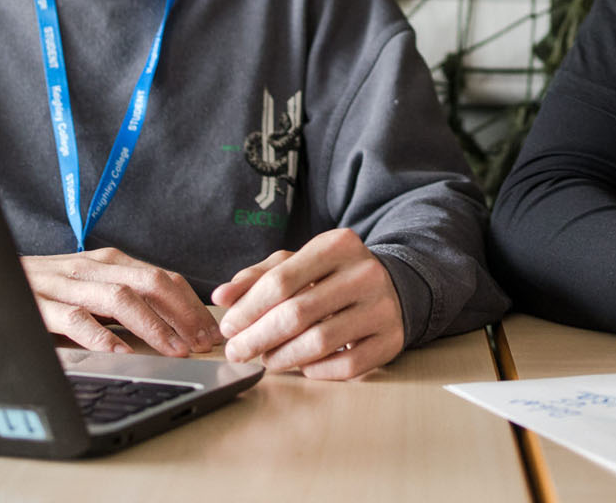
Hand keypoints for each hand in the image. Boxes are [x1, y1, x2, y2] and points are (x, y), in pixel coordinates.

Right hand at [22, 247, 220, 356]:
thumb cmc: (44, 290)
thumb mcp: (89, 288)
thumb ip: (121, 300)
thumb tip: (169, 326)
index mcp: (109, 262)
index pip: (163, 277)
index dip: (191, 304)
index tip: (209, 330)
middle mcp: (91, 268)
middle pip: (151, 283)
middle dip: (183, 313)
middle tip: (202, 342)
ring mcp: (65, 284)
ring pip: (120, 298)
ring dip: (153, 325)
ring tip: (173, 350)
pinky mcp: (38, 305)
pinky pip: (74, 319)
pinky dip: (99, 336)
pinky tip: (117, 353)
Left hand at [214, 228, 405, 379]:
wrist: (393, 286)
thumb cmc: (335, 275)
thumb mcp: (300, 263)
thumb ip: (259, 276)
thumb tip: (222, 296)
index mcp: (339, 245)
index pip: (281, 281)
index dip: (248, 309)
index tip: (228, 328)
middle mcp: (364, 273)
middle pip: (297, 313)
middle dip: (257, 337)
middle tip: (237, 351)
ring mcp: (381, 307)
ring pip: (319, 342)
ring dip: (282, 357)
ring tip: (265, 359)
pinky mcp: (390, 339)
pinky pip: (346, 365)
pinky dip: (317, 371)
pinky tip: (302, 366)